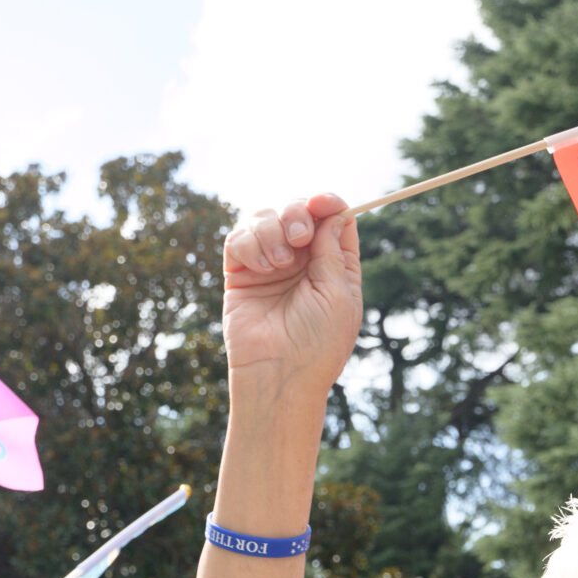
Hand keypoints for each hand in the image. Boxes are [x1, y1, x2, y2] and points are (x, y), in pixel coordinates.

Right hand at [223, 194, 360, 398]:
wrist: (280, 375)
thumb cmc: (318, 343)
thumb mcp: (338, 293)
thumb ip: (332, 250)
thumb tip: (332, 212)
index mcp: (334, 265)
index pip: (332, 218)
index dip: (327, 203)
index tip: (321, 202)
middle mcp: (302, 261)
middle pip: (297, 210)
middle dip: (297, 213)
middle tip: (299, 237)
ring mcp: (269, 265)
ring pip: (264, 217)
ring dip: (272, 230)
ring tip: (279, 264)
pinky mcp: (240, 273)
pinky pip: (238, 238)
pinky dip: (250, 244)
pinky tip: (262, 269)